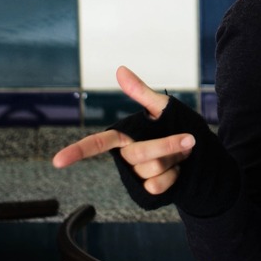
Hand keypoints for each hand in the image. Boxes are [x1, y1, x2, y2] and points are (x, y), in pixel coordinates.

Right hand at [51, 66, 192, 195]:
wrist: (202, 154)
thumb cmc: (177, 126)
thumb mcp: (162, 107)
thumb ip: (141, 92)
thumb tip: (120, 70)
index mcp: (125, 135)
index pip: (97, 143)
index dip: (77, 151)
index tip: (57, 161)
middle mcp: (127, 155)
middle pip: (140, 154)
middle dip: (168, 145)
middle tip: (189, 139)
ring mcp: (137, 174)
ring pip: (152, 169)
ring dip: (174, 158)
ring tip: (181, 153)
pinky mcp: (148, 190)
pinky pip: (158, 185)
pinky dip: (175, 175)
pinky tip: (178, 169)